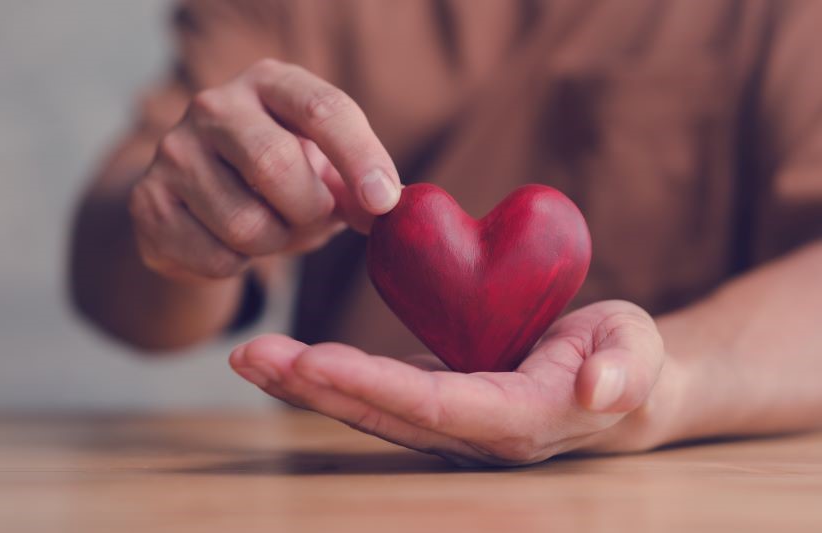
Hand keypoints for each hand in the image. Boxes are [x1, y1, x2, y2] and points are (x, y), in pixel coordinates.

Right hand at [129, 59, 400, 282]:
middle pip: (276, 167)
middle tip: (312, 219)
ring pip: (246, 225)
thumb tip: (389, 208)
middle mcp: (214, 106)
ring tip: (268, 228)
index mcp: (269, 83)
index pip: (322, 109)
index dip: (360, 158)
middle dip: (308, 211)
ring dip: (273, 243)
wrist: (197, 202)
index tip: (383, 203)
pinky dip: (236, 265)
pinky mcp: (148, 202)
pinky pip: (215, 259)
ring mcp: (172, 152)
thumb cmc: (279, 180)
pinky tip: (228, 244)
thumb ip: (358, 185)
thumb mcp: (324, 168)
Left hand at [229, 300, 680, 465]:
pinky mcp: (436, 403)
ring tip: (251, 355)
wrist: (619, 383)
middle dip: (315, 387)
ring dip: (306, 384)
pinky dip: (328, 375)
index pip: (433, 404)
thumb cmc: (630, 360)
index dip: (372, 385)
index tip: (314, 360)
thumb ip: (626, 370)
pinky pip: (374, 392)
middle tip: (254, 356)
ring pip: (368, 408)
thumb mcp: (638, 353)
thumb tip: (599, 390)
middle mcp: (472, 434)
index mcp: (517, 419)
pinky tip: (287, 359)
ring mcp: (449, 424)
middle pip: (382, 414)